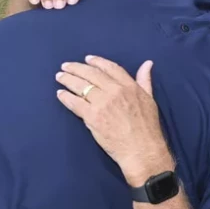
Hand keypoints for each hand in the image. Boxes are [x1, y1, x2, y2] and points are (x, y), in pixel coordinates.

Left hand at [55, 56, 173, 185]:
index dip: (97, 62)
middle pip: (92, 74)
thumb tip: (147, 63)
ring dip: (68, 80)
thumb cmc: (147, 127)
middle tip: (65, 66)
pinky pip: (75, 103)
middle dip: (76, 68)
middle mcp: (114, 91)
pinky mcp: (92, 117)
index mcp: (129, 86)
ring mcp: (102, 103)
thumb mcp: (150, 99)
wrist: (141, 149)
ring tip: (60, 77)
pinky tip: (60, 94)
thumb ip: (145, 80)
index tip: (87, 59)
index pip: (110, 68)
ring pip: (81, 86)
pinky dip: (66, 97)